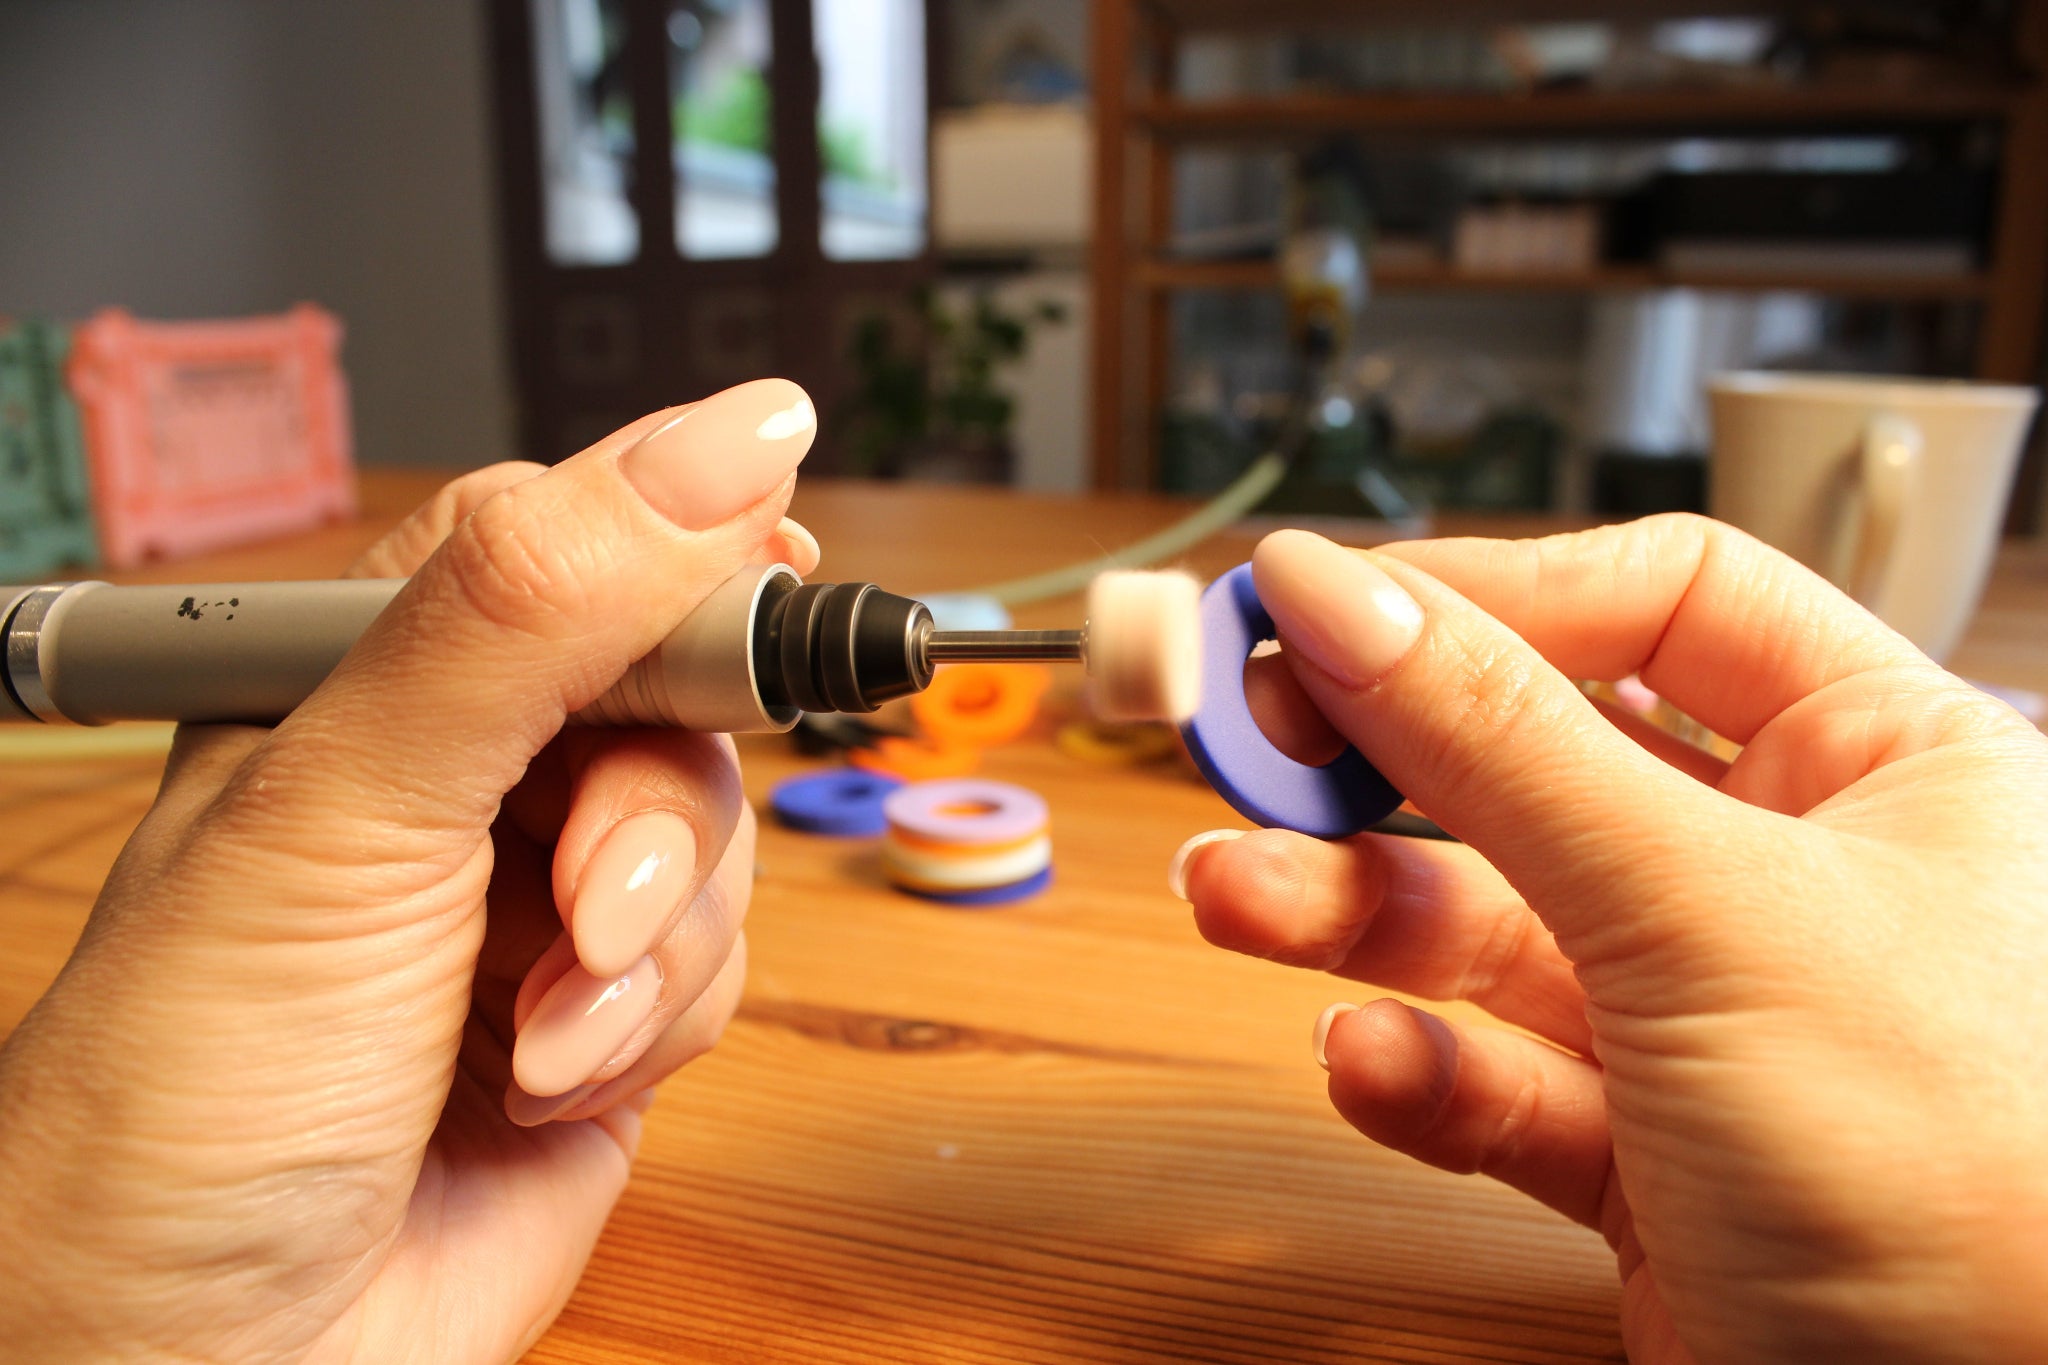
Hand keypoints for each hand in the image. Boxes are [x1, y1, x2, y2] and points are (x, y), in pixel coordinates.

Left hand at [0, 379, 821, 1363]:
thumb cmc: (195, 1088)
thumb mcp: (357, 804)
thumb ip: (538, 606)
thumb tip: (731, 434)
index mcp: (369, 678)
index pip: (571, 539)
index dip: (684, 558)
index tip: (778, 584)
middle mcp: (462, 777)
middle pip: (678, 700)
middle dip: (655, 813)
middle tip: (585, 895)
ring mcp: (536, 901)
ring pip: (717, 843)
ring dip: (651, 946)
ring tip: (535, 1024)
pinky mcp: (603, 1018)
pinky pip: (721, 968)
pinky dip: (657, 1026)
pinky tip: (547, 1081)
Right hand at [1173, 516, 2047, 1363]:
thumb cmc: (1987, 1178)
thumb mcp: (1708, 910)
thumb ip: (1499, 744)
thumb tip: (1335, 591)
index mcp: (1880, 759)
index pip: (1658, 604)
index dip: (1487, 594)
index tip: (1323, 608)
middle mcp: (1797, 876)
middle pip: (1542, 764)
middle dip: (1382, 763)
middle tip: (1253, 746)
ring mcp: (1715, 1022)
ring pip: (1495, 928)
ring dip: (1353, 914)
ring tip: (1240, 900)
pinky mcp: (1651, 1160)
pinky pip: (1503, 1081)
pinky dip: (1422, 1069)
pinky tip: (1373, 1062)